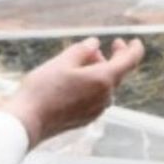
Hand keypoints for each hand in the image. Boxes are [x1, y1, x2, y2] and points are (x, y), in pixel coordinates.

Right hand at [0, 37, 144, 147]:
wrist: (28, 121)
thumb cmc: (44, 89)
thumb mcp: (62, 61)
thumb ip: (83, 50)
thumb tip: (95, 44)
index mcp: (103, 80)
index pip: (129, 61)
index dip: (134, 49)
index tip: (135, 42)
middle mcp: (105, 97)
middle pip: (117, 74)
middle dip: (113, 58)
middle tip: (104, 47)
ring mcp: (97, 110)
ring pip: (106, 86)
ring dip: (100, 72)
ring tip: (82, 62)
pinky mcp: (87, 118)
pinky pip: (97, 97)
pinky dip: (93, 85)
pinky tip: (76, 80)